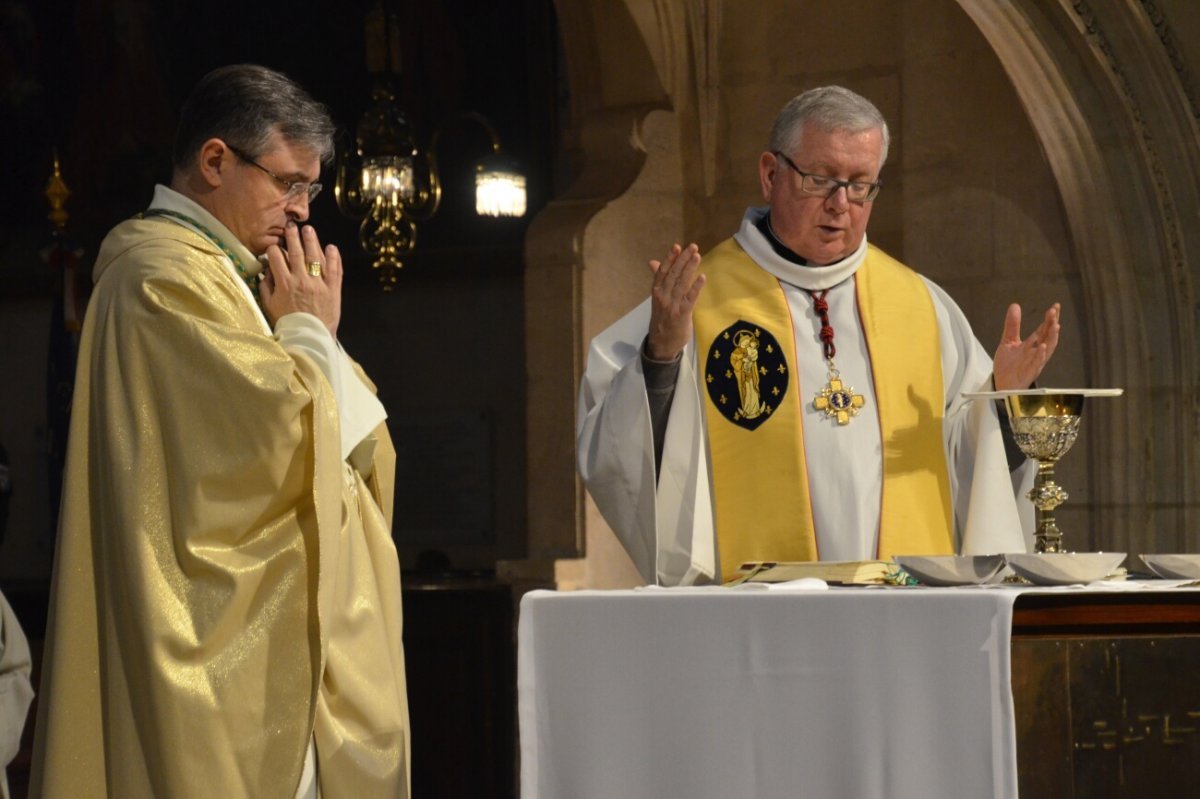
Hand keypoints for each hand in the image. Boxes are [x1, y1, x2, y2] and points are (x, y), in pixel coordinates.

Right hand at [259, 223, 342, 337]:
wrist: (310, 338)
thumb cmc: (287, 323)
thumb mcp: (269, 306)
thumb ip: (265, 287)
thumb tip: (264, 272)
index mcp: (284, 284)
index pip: (276, 258)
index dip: (273, 249)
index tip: (274, 246)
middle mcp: (301, 280)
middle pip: (296, 253)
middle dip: (293, 237)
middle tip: (291, 226)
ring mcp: (319, 284)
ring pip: (315, 257)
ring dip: (312, 241)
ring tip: (309, 229)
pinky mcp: (333, 290)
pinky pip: (335, 270)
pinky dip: (334, 258)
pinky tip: (331, 247)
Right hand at [646, 243, 704, 359]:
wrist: (661, 344)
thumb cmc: (662, 320)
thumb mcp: (658, 298)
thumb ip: (659, 280)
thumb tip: (653, 262)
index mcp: (656, 292)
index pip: (662, 272)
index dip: (670, 258)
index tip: (677, 246)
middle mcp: (663, 296)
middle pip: (673, 274)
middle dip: (683, 259)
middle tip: (693, 246)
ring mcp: (672, 305)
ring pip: (681, 283)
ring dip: (690, 268)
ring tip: (697, 256)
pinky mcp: (682, 314)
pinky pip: (690, 298)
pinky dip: (696, 287)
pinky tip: (702, 277)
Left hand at [992, 302, 1059, 389]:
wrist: (1001, 383)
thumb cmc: (1008, 365)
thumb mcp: (1008, 341)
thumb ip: (1012, 325)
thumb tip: (1015, 306)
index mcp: (1032, 344)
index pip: (1044, 329)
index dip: (1050, 318)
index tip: (1055, 307)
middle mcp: (1036, 352)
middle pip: (1048, 336)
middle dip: (1052, 324)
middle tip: (1054, 311)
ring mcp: (1034, 362)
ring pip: (1047, 349)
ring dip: (1052, 337)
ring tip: (1055, 325)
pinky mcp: (1029, 372)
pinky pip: (1037, 363)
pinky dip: (1041, 355)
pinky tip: (1043, 346)